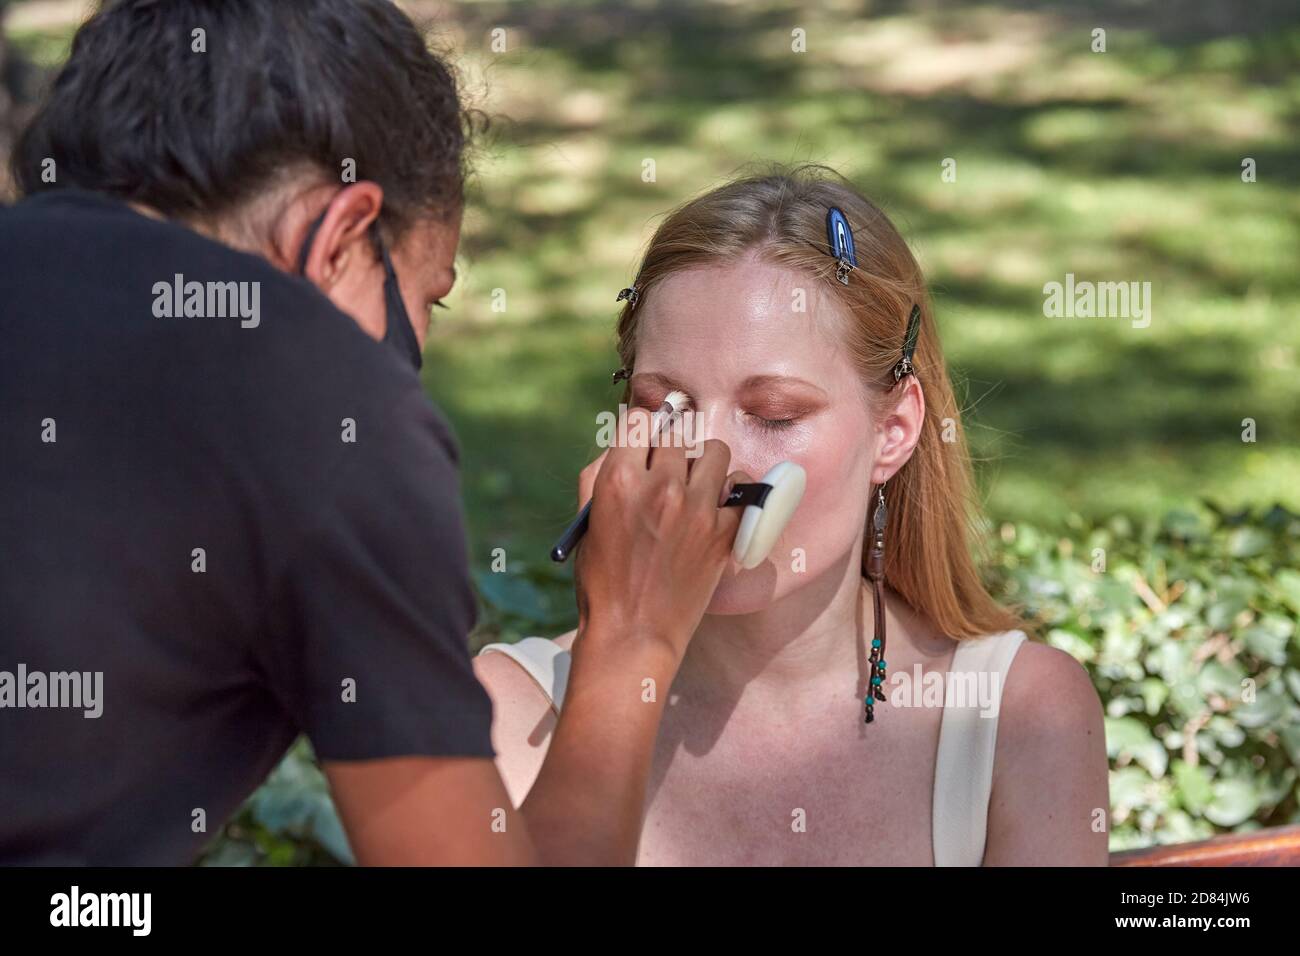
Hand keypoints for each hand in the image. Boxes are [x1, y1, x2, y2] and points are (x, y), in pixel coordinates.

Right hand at [571, 407, 750, 665]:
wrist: (633, 633)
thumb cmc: (602, 579)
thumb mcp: (588, 520)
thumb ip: (600, 474)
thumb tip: (623, 443)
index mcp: (619, 479)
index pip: (639, 419)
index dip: (640, 430)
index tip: (643, 444)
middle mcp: (660, 486)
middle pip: (677, 432)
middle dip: (670, 447)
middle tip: (666, 469)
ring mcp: (697, 508)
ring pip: (714, 450)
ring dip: (703, 461)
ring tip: (695, 483)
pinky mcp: (723, 531)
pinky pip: (740, 487)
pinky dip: (729, 493)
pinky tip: (715, 507)